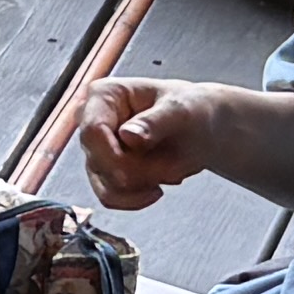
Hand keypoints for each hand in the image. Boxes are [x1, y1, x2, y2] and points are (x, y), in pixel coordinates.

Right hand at [73, 75, 213, 209]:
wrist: (201, 129)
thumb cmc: (191, 109)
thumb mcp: (181, 112)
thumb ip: (154, 122)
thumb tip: (126, 135)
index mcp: (104, 94)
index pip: (92, 131)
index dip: (113, 156)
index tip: (139, 174)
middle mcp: (92, 120)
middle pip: (99, 162)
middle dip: (139, 173)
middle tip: (172, 169)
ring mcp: (97, 148)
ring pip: (104, 184)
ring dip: (142, 186)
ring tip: (170, 172)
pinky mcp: (104, 170)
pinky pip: (110, 197)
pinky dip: (136, 198)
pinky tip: (157, 188)